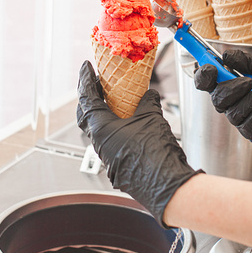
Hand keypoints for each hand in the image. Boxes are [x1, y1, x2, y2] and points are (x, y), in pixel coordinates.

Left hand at [77, 60, 201, 226]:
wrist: (166, 185)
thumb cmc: (155, 152)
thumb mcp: (152, 117)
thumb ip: (146, 101)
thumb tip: (147, 94)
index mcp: (100, 128)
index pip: (86, 98)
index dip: (85, 80)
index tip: (85, 67)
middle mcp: (99, 143)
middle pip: (85, 115)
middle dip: (89, 97)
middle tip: (97, 83)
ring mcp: (107, 156)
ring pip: (97, 130)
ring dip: (102, 113)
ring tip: (113, 101)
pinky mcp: (117, 165)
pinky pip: (109, 141)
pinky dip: (113, 127)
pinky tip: (127, 123)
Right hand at [194, 50, 251, 142]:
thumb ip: (242, 60)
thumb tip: (226, 56)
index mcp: (225, 84)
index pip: (205, 81)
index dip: (203, 76)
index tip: (212, 68)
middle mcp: (228, 102)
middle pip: (217, 99)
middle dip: (232, 89)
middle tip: (249, 82)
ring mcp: (238, 118)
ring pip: (232, 113)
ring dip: (249, 101)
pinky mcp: (250, 132)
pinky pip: (246, 126)